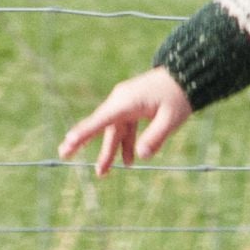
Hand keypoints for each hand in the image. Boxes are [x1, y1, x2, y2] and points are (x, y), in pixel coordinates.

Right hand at [58, 65, 192, 175]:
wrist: (186, 75)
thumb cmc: (179, 96)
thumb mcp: (171, 119)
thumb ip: (155, 137)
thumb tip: (140, 157)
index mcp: (126, 102)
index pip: (100, 120)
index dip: (83, 133)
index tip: (68, 143)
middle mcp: (121, 101)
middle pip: (101, 126)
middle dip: (83, 142)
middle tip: (63, 155)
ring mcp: (126, 103)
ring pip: (113, 130)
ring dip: (110, 150)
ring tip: (103, 173)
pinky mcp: (133, 105)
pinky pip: (125, 127)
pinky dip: (126, 143)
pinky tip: (129, 160)